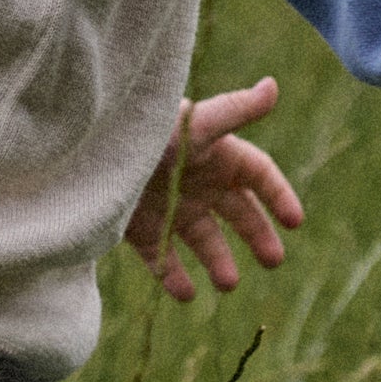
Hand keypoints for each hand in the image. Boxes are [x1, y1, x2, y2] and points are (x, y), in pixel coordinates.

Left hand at [129, 78, 305, 302]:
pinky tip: (186, 295)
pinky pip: (162, 258)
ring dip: (219, 262)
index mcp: (213, 154)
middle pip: (238, 212)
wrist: (85, 148)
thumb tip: (273, 86)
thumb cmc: (146, 129)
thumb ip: (234, 110)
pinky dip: (173, 277)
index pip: (258, 175)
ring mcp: (169, 206)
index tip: (295, 222)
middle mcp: (195, 182)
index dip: (278, 195)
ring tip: (227, 284)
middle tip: (273, 261)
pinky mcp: (139, 228)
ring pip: (203, 239)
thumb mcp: (192, 124)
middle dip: (257, 235)